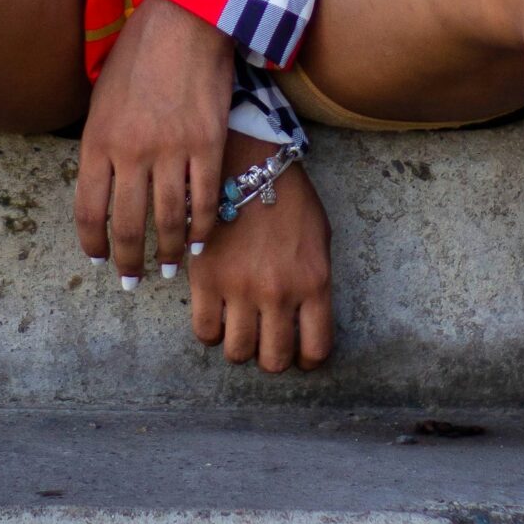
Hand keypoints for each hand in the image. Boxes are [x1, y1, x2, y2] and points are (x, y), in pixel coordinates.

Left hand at [75, 0, 232, 281]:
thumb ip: (100, 144)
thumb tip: (102, 185)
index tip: (99, 259)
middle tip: (132, 281)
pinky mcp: (207, 145)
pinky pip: (205, 201)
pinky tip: (199, 243)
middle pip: (128, 225)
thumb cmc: (137, 55)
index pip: (88, 210)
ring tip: (167, 269)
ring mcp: (171, 151)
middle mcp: (131, 153)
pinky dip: (201, 228)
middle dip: (129, 261)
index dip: (93, 242)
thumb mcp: (101, 99)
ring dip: (167, 252)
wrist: (183, 21)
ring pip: (168, 220)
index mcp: (97, 141)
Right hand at [189, 138, 333, 372]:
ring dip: (240, 347)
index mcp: (314, 282)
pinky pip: (205, 331)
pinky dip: (211, 333)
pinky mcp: (206, 279)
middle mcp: (279, 292)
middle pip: (273, 359)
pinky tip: (217, 317)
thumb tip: (304, 319)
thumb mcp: (319, 238)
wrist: (246, 162)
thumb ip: (314, 282)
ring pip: (237, 352)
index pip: (315, 349)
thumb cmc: (287, 197)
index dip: (307, 360)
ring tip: (240, 330)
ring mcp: (240, 288)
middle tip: (266, 344)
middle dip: (271, 358)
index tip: (299, 356)